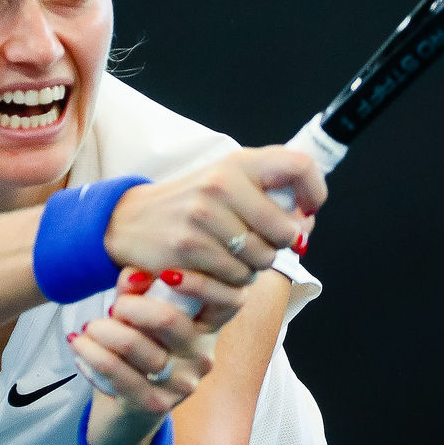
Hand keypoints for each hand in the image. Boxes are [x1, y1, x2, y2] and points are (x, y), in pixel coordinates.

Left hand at [68, 267, 221, 444]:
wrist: (127, 409)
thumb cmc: (137, 350)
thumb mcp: (141, 315)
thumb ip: (138, 290)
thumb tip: (131, 274)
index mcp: (207, 327)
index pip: (227, 300)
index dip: (202, 282)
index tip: (166, 275)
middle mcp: (202, 356)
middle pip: (170, 319)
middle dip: (133, 306)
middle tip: (115, 307)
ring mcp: (181, 384)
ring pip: (139, 347)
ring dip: (106, 332)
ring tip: (89, 327)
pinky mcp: (154, 404)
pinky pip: (119, 373)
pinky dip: (94, 354)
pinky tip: (80, 344)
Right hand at [102, 145, 326, 286]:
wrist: (129, 221)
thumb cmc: (190, 205)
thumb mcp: (227, 182)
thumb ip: (268, 194)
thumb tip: (306, 224)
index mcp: (238, 163)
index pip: (299, 166)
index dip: (314, 192)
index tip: (307, 210)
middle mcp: (222, 184)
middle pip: (285, 231)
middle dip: (278, 246)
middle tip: (256, 242)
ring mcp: (204, 215)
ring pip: (262, 260)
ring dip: (253, 267)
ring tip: (231, 255)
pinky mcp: (189, 247)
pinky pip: (236, 278)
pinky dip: (232, 281)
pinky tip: (215, 268)